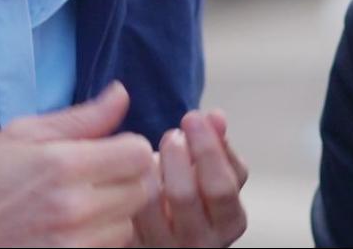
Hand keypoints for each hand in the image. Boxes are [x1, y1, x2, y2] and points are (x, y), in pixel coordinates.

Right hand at [0, 82, 155, 247]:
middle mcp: (75, 207)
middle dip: (127, 181)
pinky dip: (100, 241)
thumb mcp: (21, 135)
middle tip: (98, 181)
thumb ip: (80, 118)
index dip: (129, 149)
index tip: (110, 152)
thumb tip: (121, 94)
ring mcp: (75, 244)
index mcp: (63, 163)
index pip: (139, 152)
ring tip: (81, 208)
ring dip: (115, 215)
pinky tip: (74, 232)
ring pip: (129, 224)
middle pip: (143, 190)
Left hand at [133, 109, 249, 247]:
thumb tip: (216, 116)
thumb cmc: (192, 195)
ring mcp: (165, 245)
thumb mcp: (212, 174)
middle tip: (172, 134)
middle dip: (175, 154)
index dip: (208, 148)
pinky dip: (125, 180)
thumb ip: (217, 145)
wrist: (163, 233)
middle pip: (183, 194)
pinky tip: (130, 167)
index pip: (223, 186)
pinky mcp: (135, 243)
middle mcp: (200, 241)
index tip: (194, 118)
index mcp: (228, 220)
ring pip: (147, 200)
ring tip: (150, 150)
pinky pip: (124, 208)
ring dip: (147, 165)